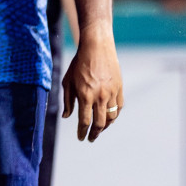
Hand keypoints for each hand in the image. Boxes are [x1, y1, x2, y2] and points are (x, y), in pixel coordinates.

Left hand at [62, 26, 123, 141]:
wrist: (97, 47)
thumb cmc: (79, 63)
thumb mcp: (68, 81)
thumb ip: (67, 101)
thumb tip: (66, 117)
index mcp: (85, 95)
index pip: (84, 121)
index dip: (82, 132)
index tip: (81, 137)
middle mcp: (100, 96)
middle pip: (99, 123)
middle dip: (95, 134)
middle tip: (91, 138)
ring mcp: (111, 93)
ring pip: (111, 117)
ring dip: (105, 126)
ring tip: (100, 129)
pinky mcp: (119, 88)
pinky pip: (119, 107)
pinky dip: (114, 115)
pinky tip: (109, 118)